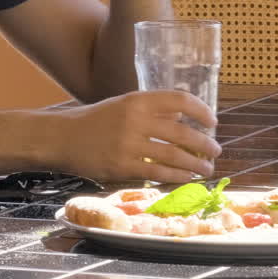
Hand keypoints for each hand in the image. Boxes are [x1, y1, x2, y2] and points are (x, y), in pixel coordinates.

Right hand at [55, 91, 221, 183]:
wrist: (62, 137)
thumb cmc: (94, 121)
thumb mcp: (123, 105)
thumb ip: (152, 110)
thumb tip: (183, 118)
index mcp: (137, 100)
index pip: (179, 100)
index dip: (201, 110)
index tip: (213, 121)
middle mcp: (135, 119)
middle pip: (182, 132)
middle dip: (204, 143)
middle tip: (216, 151)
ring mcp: (128, 144)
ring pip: (173, 155)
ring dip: (196, 164)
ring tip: (207, 169)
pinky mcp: (122, 166)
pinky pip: (158, 173)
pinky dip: (177, 176)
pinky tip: (187, 178)